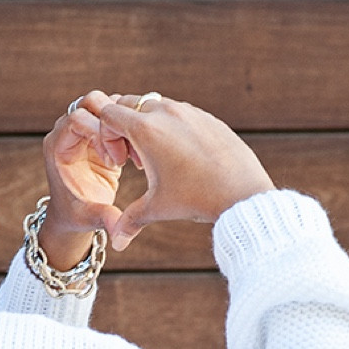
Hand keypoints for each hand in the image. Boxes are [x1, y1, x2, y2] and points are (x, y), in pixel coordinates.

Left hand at [37, 89, 128, 268]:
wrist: (75, 212)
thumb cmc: (76, 215)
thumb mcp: (89, 217)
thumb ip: (104, 217)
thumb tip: (119, 229)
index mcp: (57, 146)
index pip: (77, 118)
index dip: (99, 133)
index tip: (112, 161)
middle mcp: (67, 131)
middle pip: (90, 101)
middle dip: (112, 122)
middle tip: (124, 152)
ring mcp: (83, 128)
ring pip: (106, 104)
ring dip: (123, 123)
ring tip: (131, 154)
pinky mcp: (98, 131)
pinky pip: (115, 115)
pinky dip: (128, 128)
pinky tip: (134, 154)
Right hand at [89, 93, 272, 251]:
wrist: (243, 192)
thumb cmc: (197, 198)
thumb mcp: (157, 208)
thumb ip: (130, 221)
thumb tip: (117, 244)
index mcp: (146, 130)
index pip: (108, 113)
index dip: (106, 136)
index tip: (120, 162)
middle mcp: (166, 112)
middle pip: (130, 104)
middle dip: (125, 128)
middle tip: (136, 159)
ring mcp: (190, 111)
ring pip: (156, 106)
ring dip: (150, 126)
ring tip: (160, 159)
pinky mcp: (208, 117)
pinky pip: (181, 113)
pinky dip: (173, 127)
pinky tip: (183, 156)